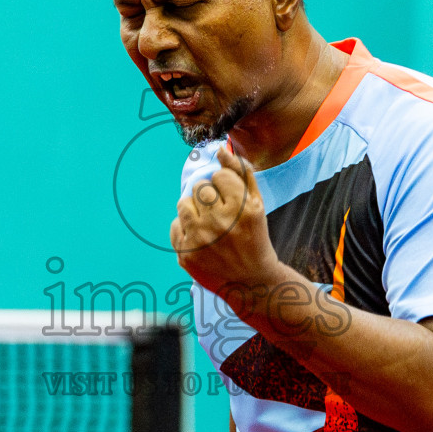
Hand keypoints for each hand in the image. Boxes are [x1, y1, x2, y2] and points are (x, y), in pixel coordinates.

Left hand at [171, 146, 281, 299]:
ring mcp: (200, 239)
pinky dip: (185, 229)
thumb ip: (241, 173)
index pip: (220, 175)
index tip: (232, 201)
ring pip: (183, 202)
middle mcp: (220, 223)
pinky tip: (200, 239)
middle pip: (200, 187)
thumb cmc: (254, 238)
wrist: (251, 282)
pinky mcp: (185, 254)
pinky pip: (175, 224)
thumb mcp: (258, 204)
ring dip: (194, 210)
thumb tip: (220, 149)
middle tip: (220, 214)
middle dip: (209, 197)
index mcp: (243, 208)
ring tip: (208, 224)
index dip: (225, 186)